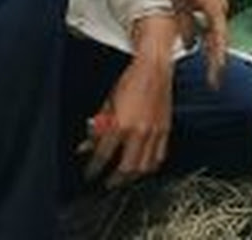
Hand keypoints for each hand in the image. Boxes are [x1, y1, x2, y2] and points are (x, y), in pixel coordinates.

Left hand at [82, 54, 172, 188]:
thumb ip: (98, 127)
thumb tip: (86, 145)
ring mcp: (154, 133)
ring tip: (123, 178)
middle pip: (125, 167)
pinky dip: (150, 167)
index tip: (89, 174)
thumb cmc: (130, 80)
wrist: (153, 69)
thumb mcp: (107, 102)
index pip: (103, 154)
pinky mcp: (165, 131)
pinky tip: (143, 167)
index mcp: (121, 123)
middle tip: (106, 183)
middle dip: (114, 179)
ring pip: (144, 167)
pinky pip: (159, 157)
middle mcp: (138, 131)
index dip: (94, 168)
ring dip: (132, 176)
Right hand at [166, 0, 228, 88]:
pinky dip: (217, 49)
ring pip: (220, 41)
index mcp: (212, 11)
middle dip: (216, 64)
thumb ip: (186, 28)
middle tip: (215, 83)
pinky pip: (218, 33)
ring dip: (218, 61)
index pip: (213, 38)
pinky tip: (217, 62)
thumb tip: (188, 46)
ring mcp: (219, 9)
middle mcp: (219, 11)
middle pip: (219, 42)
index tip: (210, 71)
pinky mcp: (215, 8)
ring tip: (216, 78)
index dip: (211, 56)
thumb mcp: (181, 7)